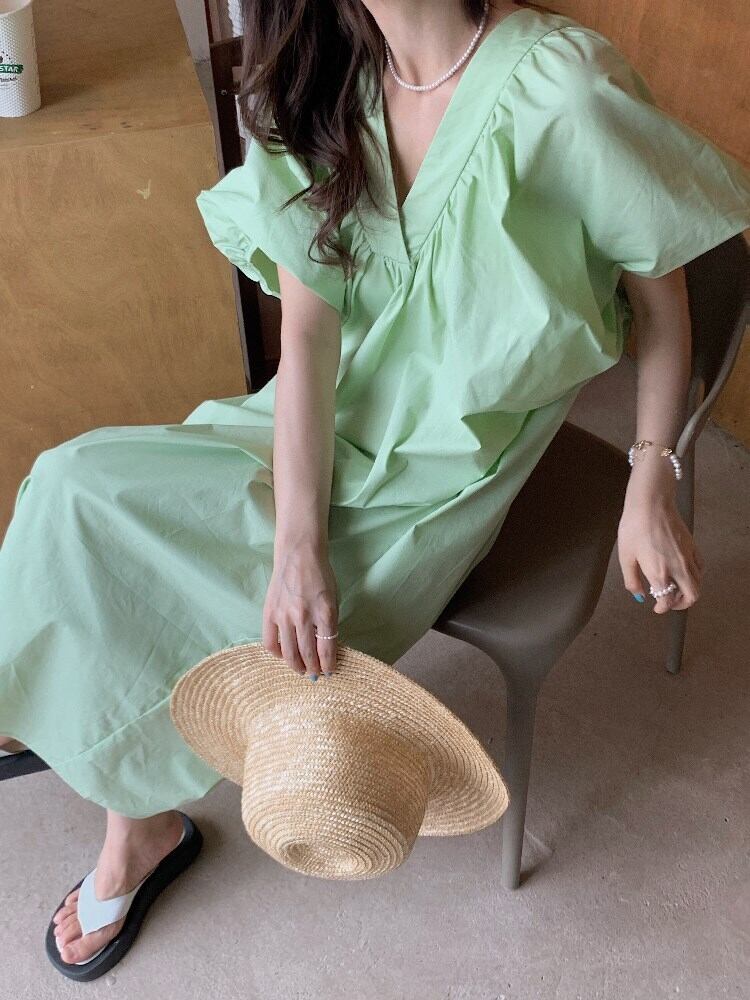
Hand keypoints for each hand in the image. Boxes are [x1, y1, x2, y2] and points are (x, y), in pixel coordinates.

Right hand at [262, 538, 339, 678]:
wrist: (298, 555)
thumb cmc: (321, 576)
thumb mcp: (333, 599)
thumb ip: (329, 624)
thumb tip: (326, 649)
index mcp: (325, 613)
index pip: (326, 649)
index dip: (329, 665)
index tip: (330, 672)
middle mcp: (304, 616)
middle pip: (308, 654)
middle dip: (313, 669)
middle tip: (315, 675)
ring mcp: (284, 615)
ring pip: (288, 652)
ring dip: (296, 666)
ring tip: (301, 670)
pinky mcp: (269, 612)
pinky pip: (270, 641)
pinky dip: (277, 653)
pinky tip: (283, 655)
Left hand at [618, 492, 703, 612]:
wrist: (650, 503)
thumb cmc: (635, 527)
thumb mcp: (626, 557)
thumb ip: (632, 580)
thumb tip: (638, 595)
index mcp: (659, 572)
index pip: (668, 600)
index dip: (662, 608)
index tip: (657, 608)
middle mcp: (677, 567)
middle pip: (692, 595)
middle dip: (682, 604)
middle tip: (671, 603)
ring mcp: (687, 556)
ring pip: (699, 582)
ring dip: (689, 591)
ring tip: (676, 589)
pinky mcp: (692, 545)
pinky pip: (700, 567)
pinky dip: (696, 575)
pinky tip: (684, 572)